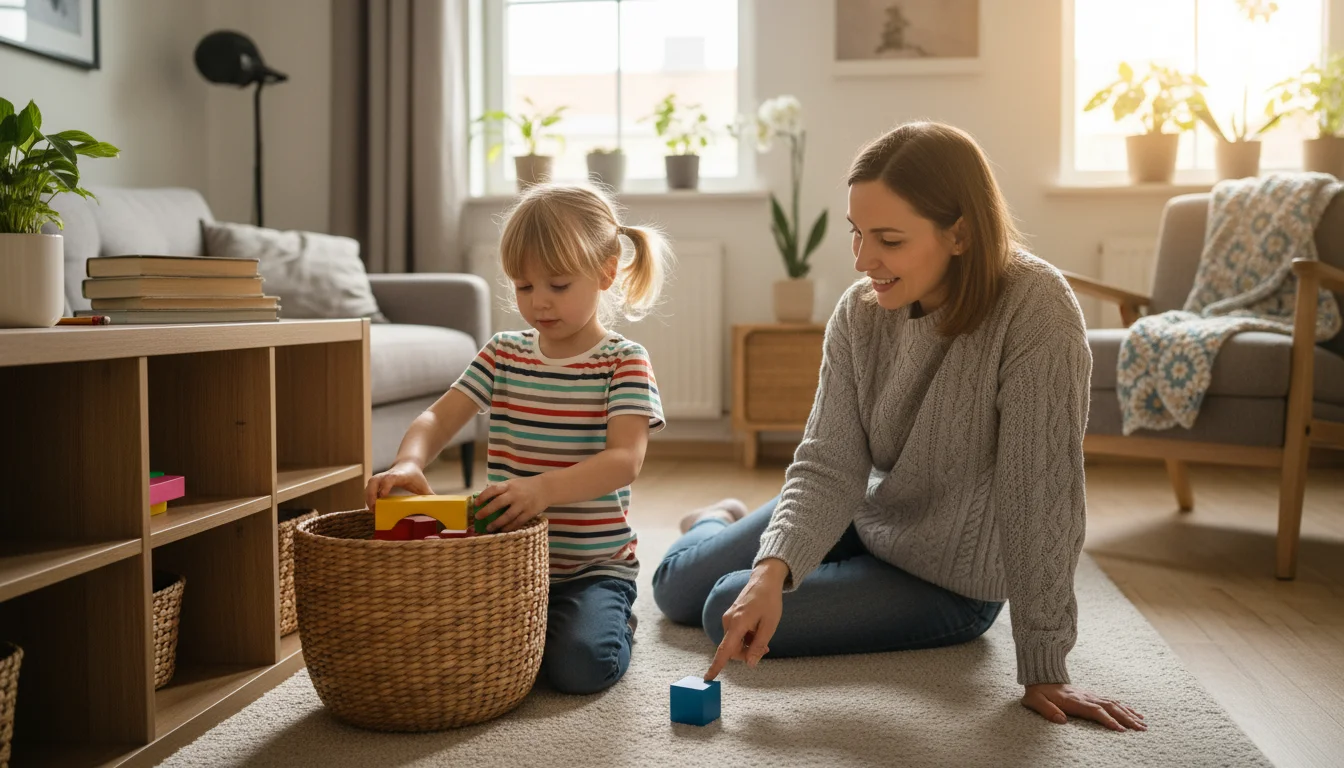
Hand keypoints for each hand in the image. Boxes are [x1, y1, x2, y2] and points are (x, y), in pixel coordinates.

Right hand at [363, 461, 432, 510]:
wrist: (408, 464)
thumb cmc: (416, 477)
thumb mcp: (423, 486)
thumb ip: (430, 496)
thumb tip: (439, 508)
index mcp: (400, 475)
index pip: (391, 478)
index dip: (386, 486)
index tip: (383, 495)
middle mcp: (388, 475)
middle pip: (375, 480)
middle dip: (371, 494)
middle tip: (374, 508)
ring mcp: (381, 477)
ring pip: (370, 484)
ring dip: (368, 497)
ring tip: (372, 510)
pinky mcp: (377, 480)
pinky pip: (368, 487)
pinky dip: (367, 497)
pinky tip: (371, 507)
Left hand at [475, 476, 549, 531]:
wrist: (546, 488)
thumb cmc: (525, 486)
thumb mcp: (513, 483)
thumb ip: (501, 490)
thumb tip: (484, 499)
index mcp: (509, 485)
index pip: (493, 489)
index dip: (483, 496)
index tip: (476, 503)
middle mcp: (515, 494)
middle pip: (498, 503)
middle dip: (486, 511)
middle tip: (478, 517)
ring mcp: (523, 504)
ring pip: (507, 516)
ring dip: (496, 523)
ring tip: (488, 528)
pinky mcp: (529, 513)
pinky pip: (517, 522)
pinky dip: (509, 527)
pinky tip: (502, 530)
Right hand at [704, 558, 787, 679]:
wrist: (765, 580)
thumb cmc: (769, 602)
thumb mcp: (770, 626)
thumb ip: (759, 646)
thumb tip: (750, 664)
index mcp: (737, 624)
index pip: (724, 650)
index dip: (717, 666)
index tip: (708, 678)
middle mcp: (728, 621)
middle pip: (732, 650)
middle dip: (746, 654)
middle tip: (765, 649)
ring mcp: (728, 618)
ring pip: (734, 642)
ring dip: (747, 645)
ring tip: (763, 636)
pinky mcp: (730, 616)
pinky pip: (735, 634)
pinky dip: (745, 637)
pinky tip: (756, 630)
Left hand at [1023, 684, 1145, 731]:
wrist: (1041, 677)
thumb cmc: (1038, 693)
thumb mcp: (1035, 701)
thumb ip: (1047, 710)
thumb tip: (1061, 720)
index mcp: (1074, 701)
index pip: (1095, 710)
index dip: (1107, 719)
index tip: (1120, 729)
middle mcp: (1086, 697)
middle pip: (1110, 707)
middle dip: (1126, 718)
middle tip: (1141, 729)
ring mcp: (1091, 695)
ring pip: (1114, 704)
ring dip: (1129, 714)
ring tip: (1143, 723)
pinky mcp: (1092, 696)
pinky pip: (1112, 701)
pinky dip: (1125, 707)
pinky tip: (1135, 713)